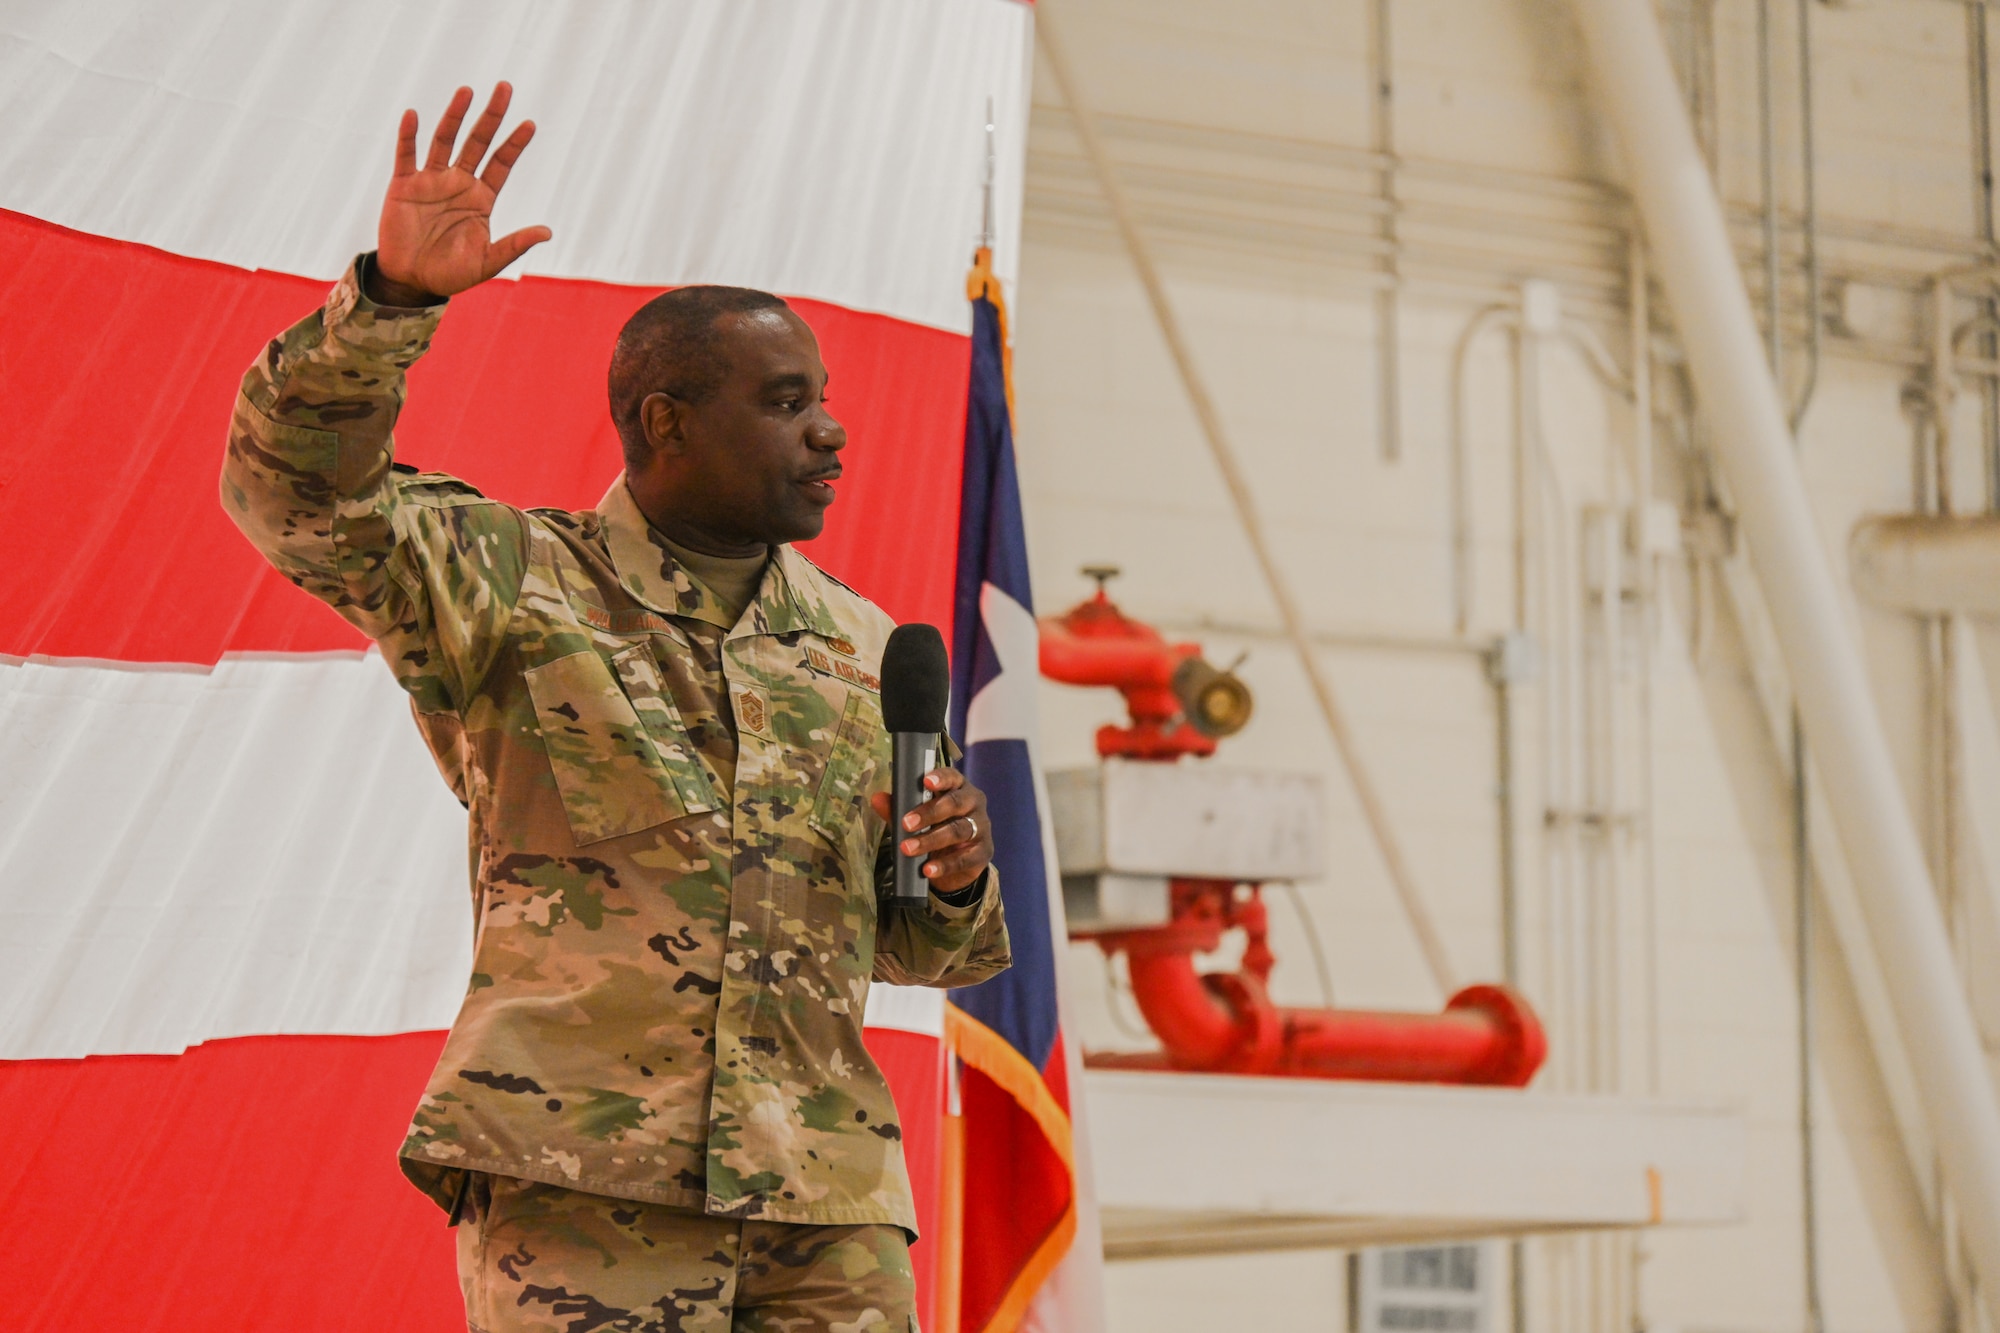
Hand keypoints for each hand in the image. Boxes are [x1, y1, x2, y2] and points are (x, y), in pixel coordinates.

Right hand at [373, 82, 550, 303]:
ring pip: (445, 140)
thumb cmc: (451, 273)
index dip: (515, 144)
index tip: (530, 124)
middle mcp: (459, 183)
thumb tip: (548, 232)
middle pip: (478, 142)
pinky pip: (406, 155)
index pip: (501, 163)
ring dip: (455, 116)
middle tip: (505, 87)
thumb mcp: (487, 261)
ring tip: (467, 91)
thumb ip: (514, 246)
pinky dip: (408, 135)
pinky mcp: (404, 185)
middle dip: (491, 116)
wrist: (412, 281)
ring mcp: (431, 181)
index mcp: (481, 198)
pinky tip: (413, 115)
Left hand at [870, 769, 993, 895]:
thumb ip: (899, 808)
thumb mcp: (918, 818)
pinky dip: (945, 865)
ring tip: (908, 848)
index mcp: (958, 788)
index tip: (926, 781)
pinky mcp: (983, 852)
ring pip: (959, 830)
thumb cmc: (938, 828)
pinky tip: (928, 870)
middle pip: (956, 803)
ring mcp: (981, 828)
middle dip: (930, 812)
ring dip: (932, 840)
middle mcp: (973, 804)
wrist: (957, 863)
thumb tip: (877, 798)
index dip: (941, 778)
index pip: (953, 777)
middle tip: (906, 823)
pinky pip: (965, 858)